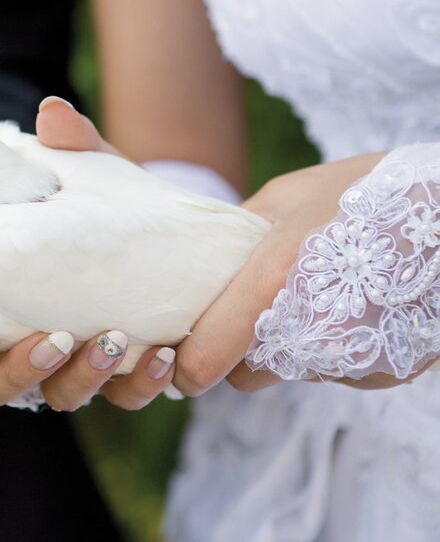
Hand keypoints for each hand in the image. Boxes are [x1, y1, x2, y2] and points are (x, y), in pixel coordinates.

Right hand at [0, 96, 175, 411]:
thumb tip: (51, 112)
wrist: (187, 239)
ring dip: (83, 377)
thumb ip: (73, 150)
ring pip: (59, 398)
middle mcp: (29, 344)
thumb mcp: (94, 177)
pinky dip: (142, 383)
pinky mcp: (129, 378)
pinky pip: (127, 397)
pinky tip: (164, 355)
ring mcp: (78, 367)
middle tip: (55, 337)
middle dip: (21, 370)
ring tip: (114, 339)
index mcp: (1, 302)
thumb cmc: (114, 209)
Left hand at [174, 152, 395, 394]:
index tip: (179, 358)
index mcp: (273, 282)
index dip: (186, 366)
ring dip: (289, 345)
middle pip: (246, 373)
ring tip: (317, 292)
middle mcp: (311, 331)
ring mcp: (353, 358)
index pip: (206, 362)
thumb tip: (195, 267)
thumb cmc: (365, 191)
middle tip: (256, 306)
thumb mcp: (285, 198)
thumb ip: (233, 239)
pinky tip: (353, 304)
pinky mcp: (385, 371)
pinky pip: (336, 369)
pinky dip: (333, 346)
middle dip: (240, 349)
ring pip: (292, 371)